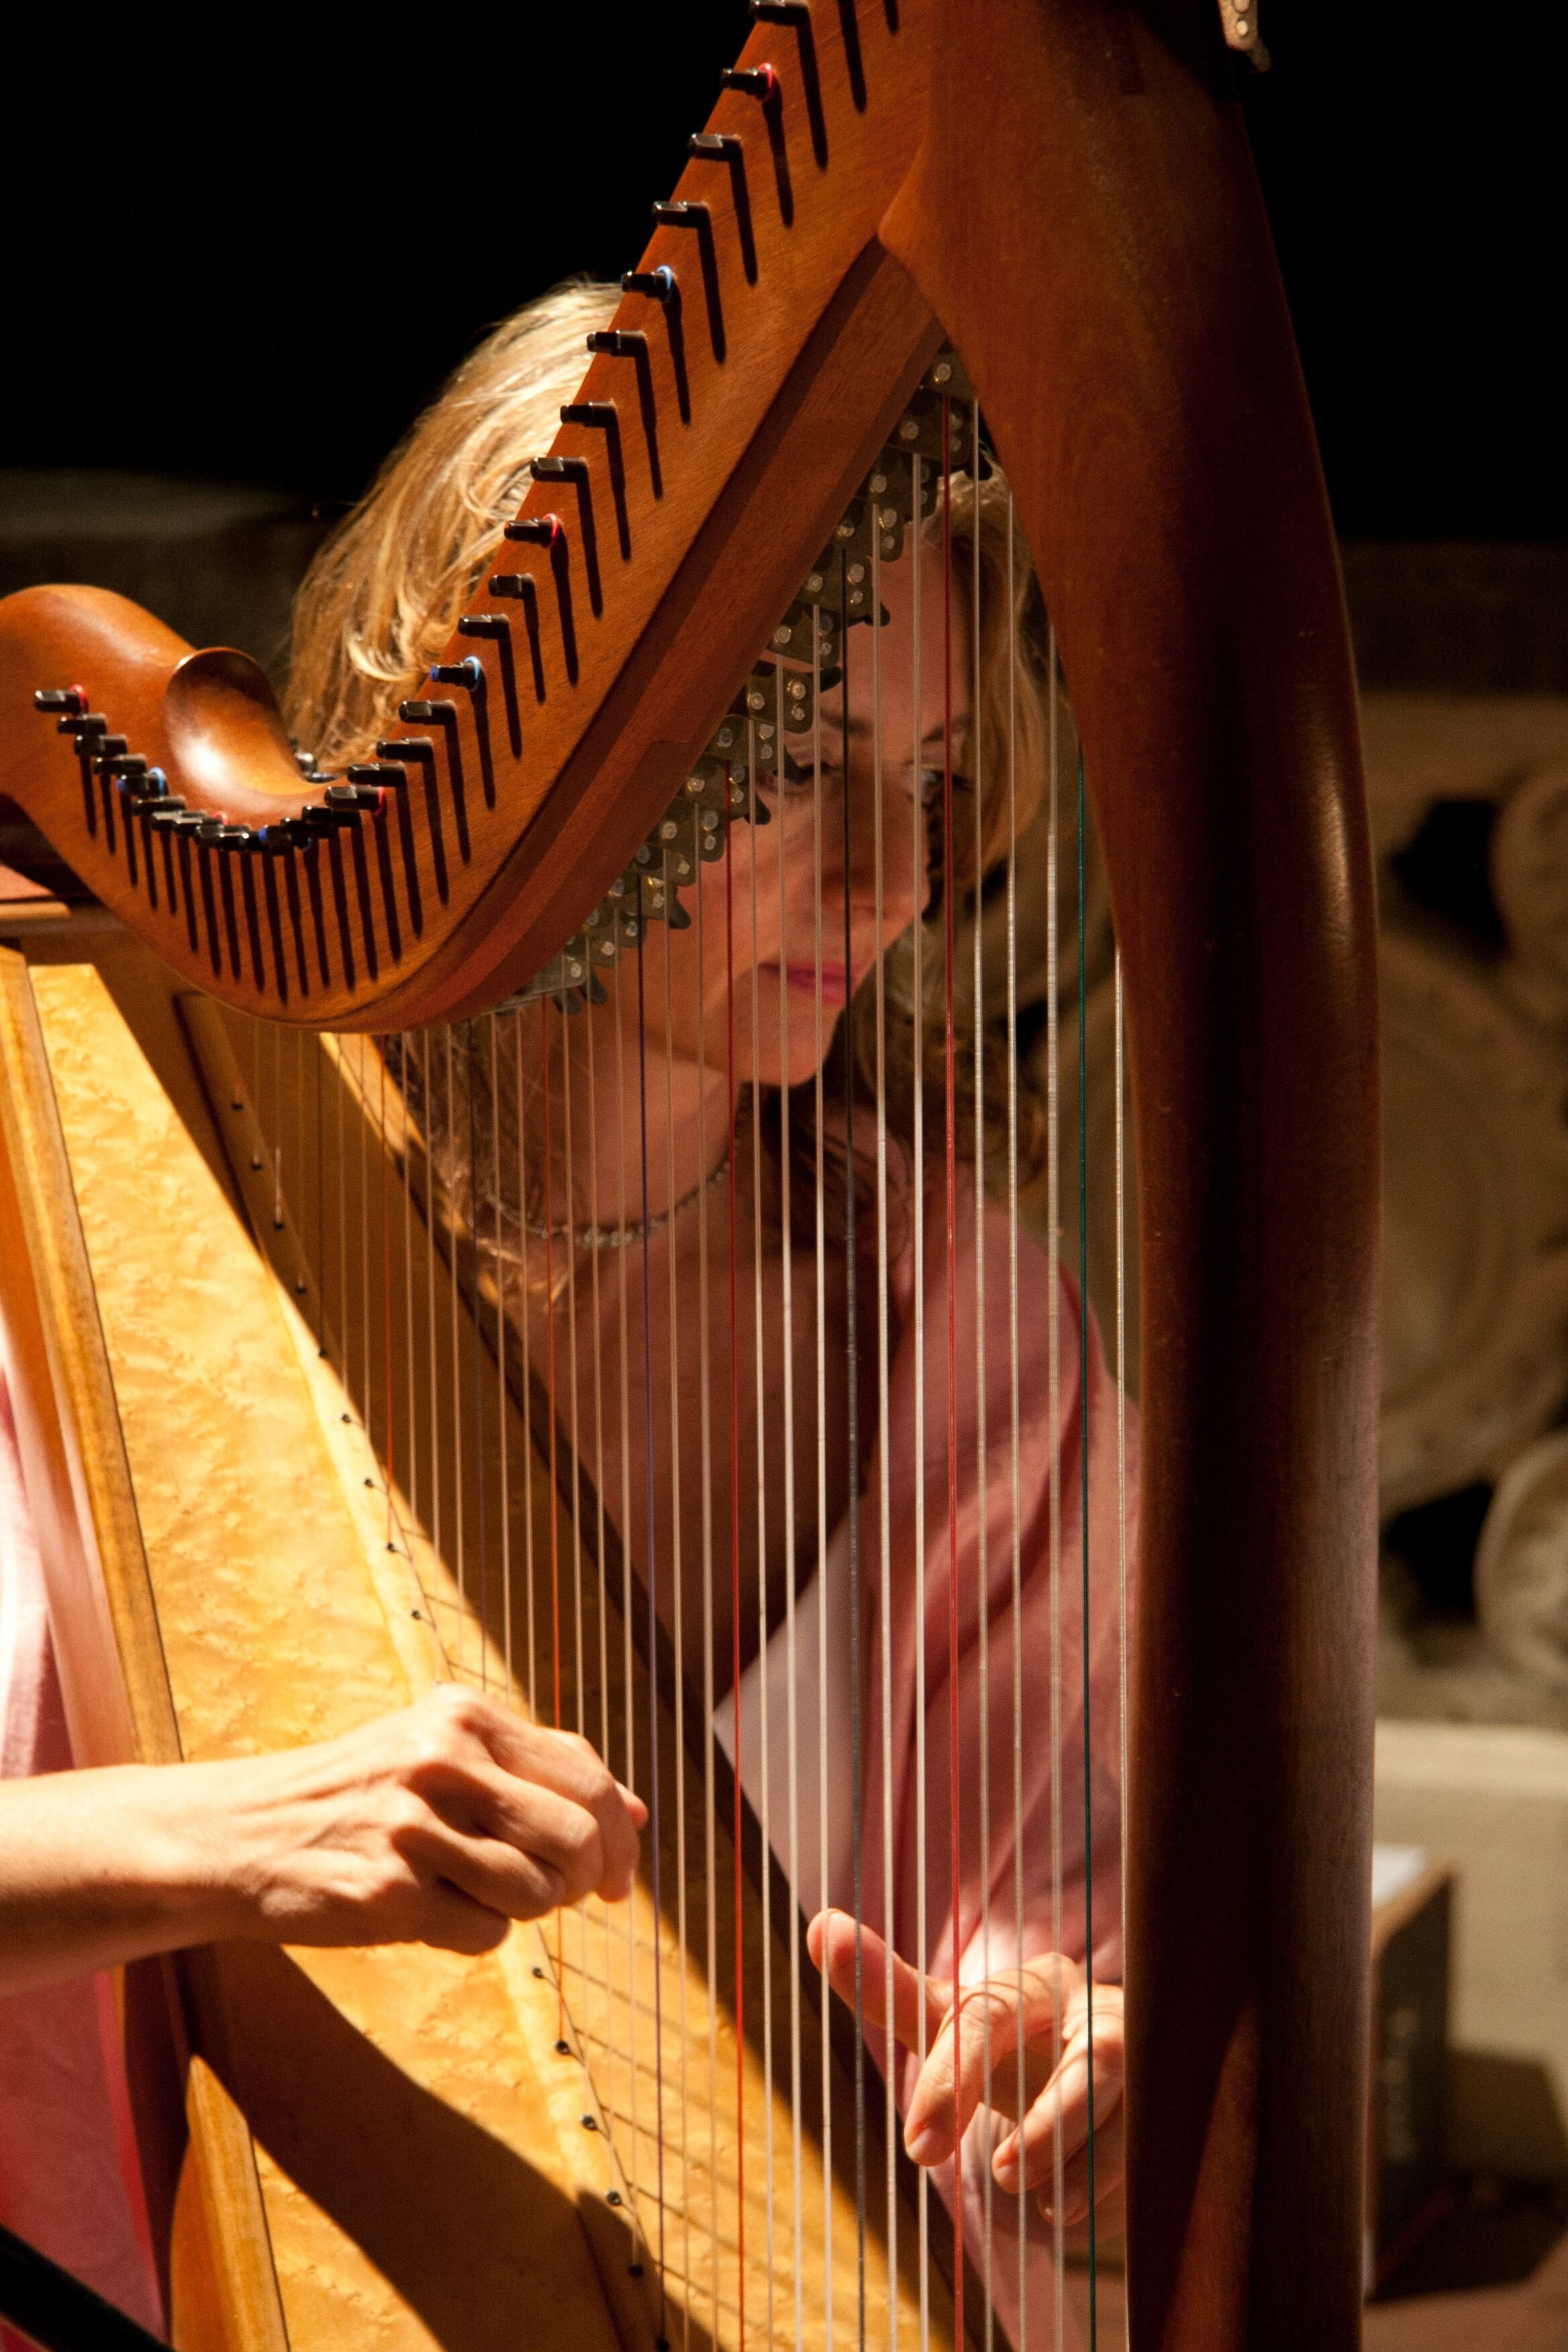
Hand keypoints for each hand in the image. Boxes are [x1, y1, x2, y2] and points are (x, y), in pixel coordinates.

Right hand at [214, 1684, 647, 1951]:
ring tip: (471, 1892)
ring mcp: (412, 1826)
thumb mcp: (441, 1749)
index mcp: (463, 1715)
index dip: (617, 1835)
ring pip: (535, 1895)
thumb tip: (640, 1815)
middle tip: (562, 1898)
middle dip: (584, 1881)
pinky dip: (473, 1934)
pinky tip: (430, 1911)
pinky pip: (485, 1934)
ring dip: (521, 1909)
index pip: (587, 1775)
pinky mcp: (387, 1893)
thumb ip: (539, 1770)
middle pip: (576, 1838)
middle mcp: (442, 1759)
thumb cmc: (360, 1794)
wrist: (244, 1832)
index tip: (615, 1876)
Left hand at [807, 1909, 1123, 2239]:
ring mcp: (1149, 2064)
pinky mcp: (1177, 2110)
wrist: (1097, 2070)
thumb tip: (820, 1924)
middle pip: (1088, 2065)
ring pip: (1130, 2109)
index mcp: (1033, 1987)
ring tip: (1043, 2208)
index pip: (985, 2021)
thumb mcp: (952, 2022)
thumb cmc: (1013, 2043)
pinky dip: (1111, 2187)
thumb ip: (889, 1988)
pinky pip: (1156, 2149)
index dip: (949, 2082)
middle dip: (1047, 2129)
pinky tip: (1070, 2209)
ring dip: (1081, 2163)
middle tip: (1000, 2177)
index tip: (918, 2148)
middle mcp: (1097, 2016)